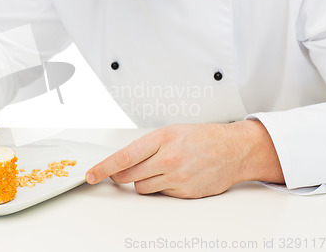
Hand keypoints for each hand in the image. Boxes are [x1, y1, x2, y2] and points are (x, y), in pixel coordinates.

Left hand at [85, 121, 283, 198]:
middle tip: (121, 173)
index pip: (124, 157)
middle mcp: (168, 159)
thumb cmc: (203, 137)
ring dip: (142, 181)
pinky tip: (173, 176)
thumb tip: (124, 161)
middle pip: (128, 176)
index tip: (91, 175)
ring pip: (141, 188)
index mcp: (162, 139)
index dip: (104, 168)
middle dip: (120, 176)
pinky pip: (160, 194)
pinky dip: (160, 187)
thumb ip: (147, 146)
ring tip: (157, 169)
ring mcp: (177, 177)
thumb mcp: (172, 131)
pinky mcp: (184, 192)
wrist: (234, 150)